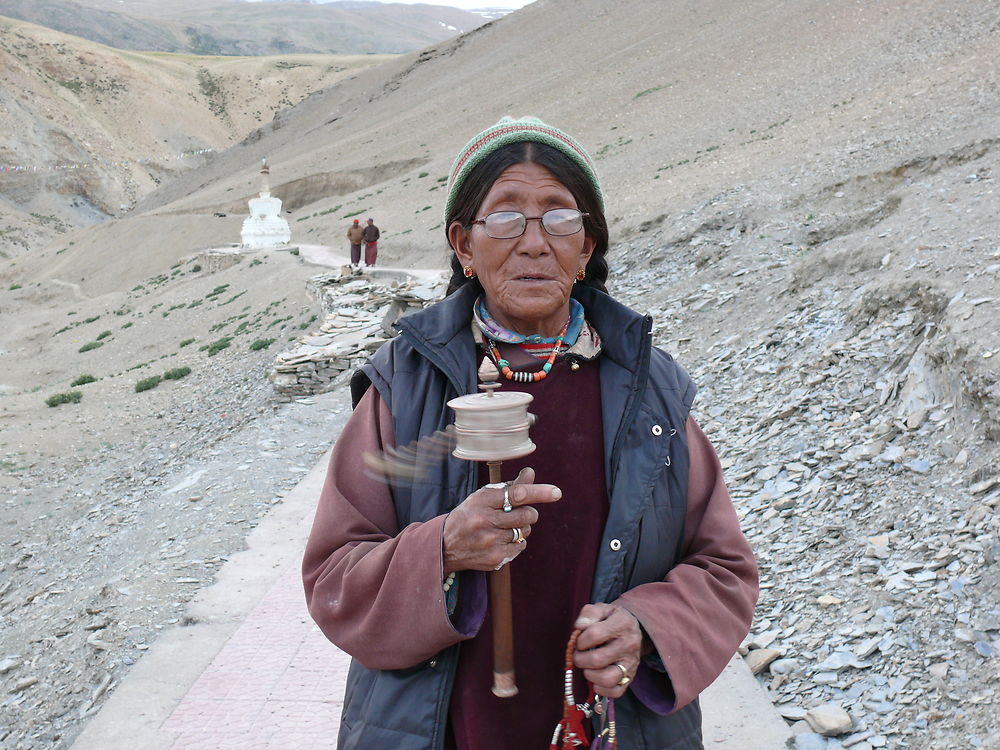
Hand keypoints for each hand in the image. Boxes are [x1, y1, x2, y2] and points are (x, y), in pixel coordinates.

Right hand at [443, 467, 560, 572]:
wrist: (445, 545)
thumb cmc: (469, 515)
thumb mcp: (483, 497)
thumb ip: (509, 486)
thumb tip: (531, 473)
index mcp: (482, 501)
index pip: (517, 494)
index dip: (539, 492)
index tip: (556, 492)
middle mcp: (485, 521)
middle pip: (526, 515)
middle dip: (528, 513)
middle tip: (518, 513)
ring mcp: (490, 541)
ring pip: (525, 532)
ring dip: (521, 528)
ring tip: (505, 527)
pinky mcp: (495, 558)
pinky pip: (520, 546)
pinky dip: (516, 542)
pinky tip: (502, 540)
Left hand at [573, 603, 643, 697]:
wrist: (633, 628)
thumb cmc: (611, 619)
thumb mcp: (601, 608)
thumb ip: (589, 613)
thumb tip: (579, 626)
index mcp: (622, 623)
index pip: (594, 634)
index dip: (580, 640)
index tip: (579, 641)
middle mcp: (629, 644)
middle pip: (598, 659)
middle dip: (580, 659)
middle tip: (579, 655)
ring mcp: (631, 663)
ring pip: (607, 679)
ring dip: (590, 675)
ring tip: (587, 667)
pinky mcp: (630, 678)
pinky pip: (616, 691)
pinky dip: (601, 689)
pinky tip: (595, 679)